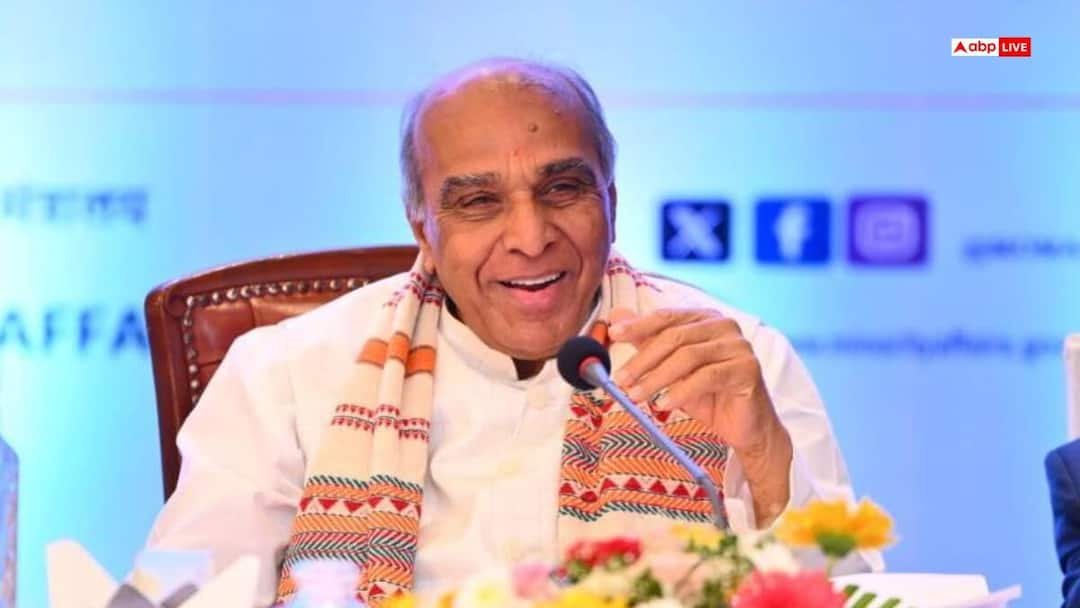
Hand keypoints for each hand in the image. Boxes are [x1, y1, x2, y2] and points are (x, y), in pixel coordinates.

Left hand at [608, 307, 792, 524]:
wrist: (744, 427)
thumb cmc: (708, 395)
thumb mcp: (671, 369)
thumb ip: (647, 342)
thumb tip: (616, 316)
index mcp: (705, 318)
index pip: (667, 317)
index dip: (638, 325)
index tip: (613, 334)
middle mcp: (724, 326)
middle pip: (675, 336)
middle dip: (643, 359)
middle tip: (620, 379)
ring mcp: (739, 346)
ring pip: (688, 357)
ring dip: (656, 378)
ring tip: (636, 396)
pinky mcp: (747, 369)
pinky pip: (707, 377)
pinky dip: (680, 391)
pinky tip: (663, 404)